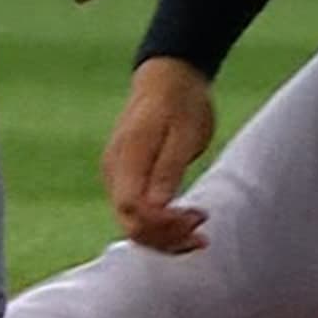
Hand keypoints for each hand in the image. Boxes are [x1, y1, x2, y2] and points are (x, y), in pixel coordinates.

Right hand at [101, 57, 215, 252]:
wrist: (169, 79)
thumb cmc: (181, 103)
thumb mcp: (184, 134)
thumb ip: (167, 169)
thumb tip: (155, 207)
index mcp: (127, 158)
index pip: (132, 209)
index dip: (162, 225)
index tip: (196, 218)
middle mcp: (115, 172)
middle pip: (130, 223)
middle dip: (165, 237)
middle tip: (202, 233)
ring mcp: (119, 177)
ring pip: (133, 224)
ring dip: (165, 237)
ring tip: (200, 237)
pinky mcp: (130, 179)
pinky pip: (139, 214)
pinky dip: (162, 227)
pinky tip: (187, 227)